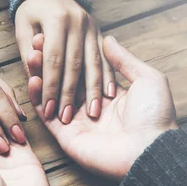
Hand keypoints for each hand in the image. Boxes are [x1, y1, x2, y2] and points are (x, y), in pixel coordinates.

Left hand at [15, 0, 114, 123]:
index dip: (51, 88)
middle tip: (67, 118)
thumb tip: (37, 85)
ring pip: (94, 63)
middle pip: (75, 65)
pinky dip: (108, 78)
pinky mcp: (100, 32)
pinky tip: (109, 95)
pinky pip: (106, 59)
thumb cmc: (31, 13)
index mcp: (56, 19)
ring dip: (94, 91)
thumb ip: (29, 57)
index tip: (48, 111)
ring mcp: (92, 27)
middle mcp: (77, 22)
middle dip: (71, 95)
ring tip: (93, 113)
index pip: (53, 60)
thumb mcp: (22, 30)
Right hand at [27, 35, 177, 181]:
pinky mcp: (67, 138)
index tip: (57, 35)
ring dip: (40, 76)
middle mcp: (91, 109)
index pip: (82, 70)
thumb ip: (124, 60)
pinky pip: (48, 117)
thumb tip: (108, 39)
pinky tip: (32, 79)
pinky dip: (38, 99)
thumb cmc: (154, 117)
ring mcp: (78, 124)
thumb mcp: (147, 80)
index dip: (69, 54)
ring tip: (32, 54)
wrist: (150, 150)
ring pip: (52, 96)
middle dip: (50, 61)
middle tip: (38, 40)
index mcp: (109, 96)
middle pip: (64, 81)